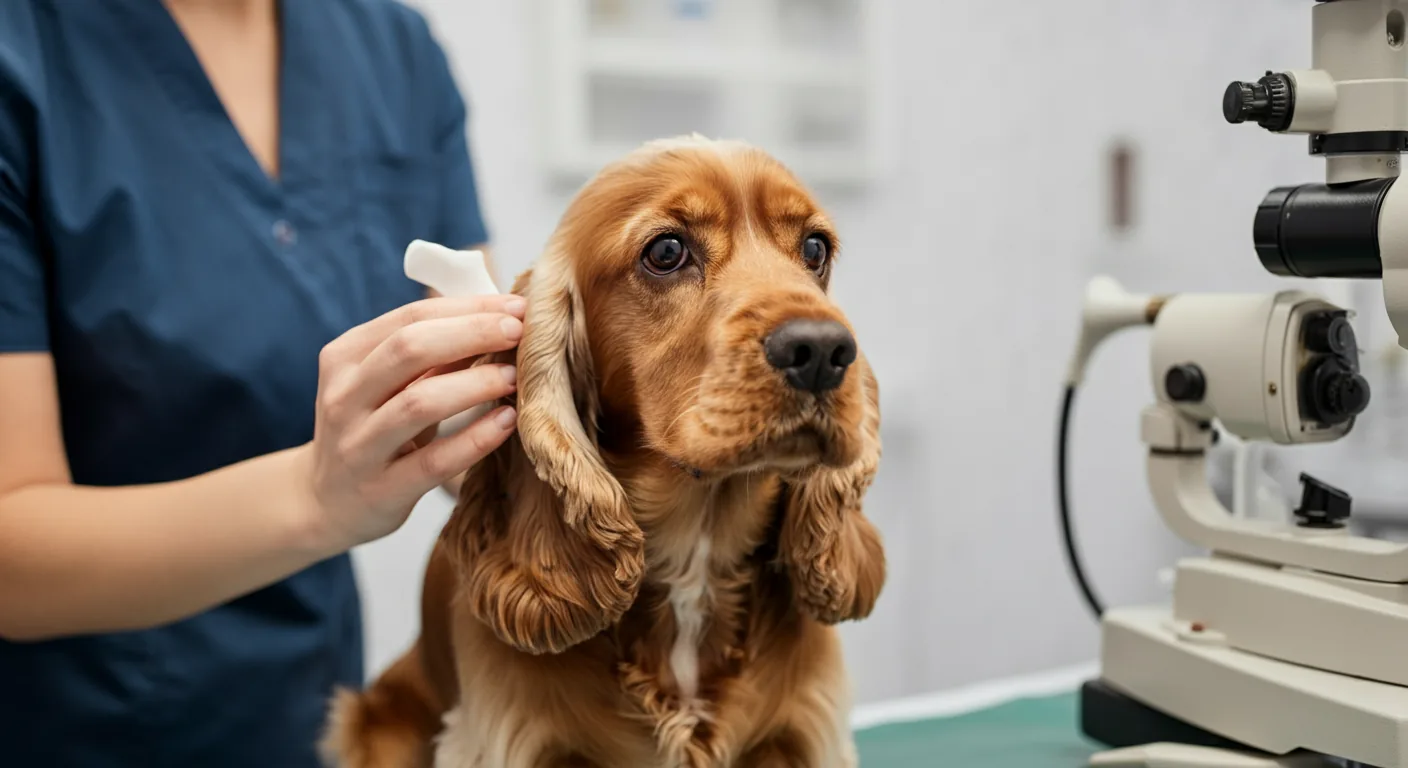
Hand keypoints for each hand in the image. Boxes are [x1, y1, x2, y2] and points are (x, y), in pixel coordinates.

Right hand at [302, 294, 524, 551]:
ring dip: (476, 384)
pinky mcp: (381, 490)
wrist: (328, 504)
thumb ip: (432, 354)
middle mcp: (344, 397)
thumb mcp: (388, 385)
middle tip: (520, 331)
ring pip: (419, 403)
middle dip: (473, 333)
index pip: (409, 317)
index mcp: (344, 358)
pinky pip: (434, 460)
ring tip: (514, 377)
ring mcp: (358, 446)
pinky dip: (475, 438)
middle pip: (410, 349)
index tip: (517, 305)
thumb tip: (500, 319)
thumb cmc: (373, 430)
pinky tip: (507, 421)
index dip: (468, 308)